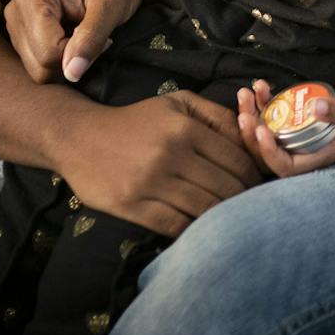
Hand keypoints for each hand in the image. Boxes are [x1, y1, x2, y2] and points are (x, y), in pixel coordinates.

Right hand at [3, 0, 153, 83]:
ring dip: (66, 61)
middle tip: (92, 34)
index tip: (98, 31)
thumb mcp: (111, 6)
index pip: (48, 52)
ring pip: (38, 70)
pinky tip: (72, 38)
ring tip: (82, 34)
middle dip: (70, 60)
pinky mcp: (22, 37)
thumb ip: (91, 38)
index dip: (78, 53)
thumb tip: (72, 74)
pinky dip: (60, 60)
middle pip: (39, 66)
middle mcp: (15, 12)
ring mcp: (15, 25)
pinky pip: (39, 66)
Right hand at [51, 91, 261, 235]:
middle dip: (242, 200)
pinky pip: (175, 225)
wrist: (78, 136)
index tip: (256, 186)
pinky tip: (198, 228)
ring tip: (228, 220)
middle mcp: (170, 154)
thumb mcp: (178, 103)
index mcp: (185, 128)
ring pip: (204, 209)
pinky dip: (192, 230)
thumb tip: (251, 136)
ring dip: (221, 217)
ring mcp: (149, 182)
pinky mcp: (131, 206)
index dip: (253, 177)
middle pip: (225, 189)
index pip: (237, 161)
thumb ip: (217, 115)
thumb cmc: (136, 120)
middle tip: (248, 207)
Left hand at [233, 80, 334, 177]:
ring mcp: (301, 135)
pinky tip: (261, 85)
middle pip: (270, 151)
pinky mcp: (300, 119)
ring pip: (267, 132)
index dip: (269, 153)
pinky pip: (275, 116)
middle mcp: (307, 149)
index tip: (260, 129)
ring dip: (253, 113)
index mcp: (320, 156)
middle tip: (245, 105)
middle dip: (251, 129)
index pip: (287, 167)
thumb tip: (316, 107)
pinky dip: (264, 102)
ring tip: (247, 92)